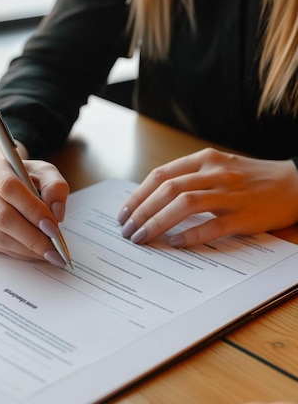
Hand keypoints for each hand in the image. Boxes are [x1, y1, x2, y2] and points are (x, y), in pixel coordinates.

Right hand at [0, 148, 68, 265]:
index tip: (53, 227)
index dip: (32, 209)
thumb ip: (55, 186)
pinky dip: (20, 253)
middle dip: (32, 236)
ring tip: (50, 253)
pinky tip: (36, 253)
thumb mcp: (45, 173)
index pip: (8, 187)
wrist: (7, 184)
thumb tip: (56, 213)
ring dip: (27, 249)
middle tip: (54, 248)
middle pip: (1, 215)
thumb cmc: (26, 177)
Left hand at [117, 148, 297, 246]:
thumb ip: (191, 177)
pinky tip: (174, 243)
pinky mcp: (243, 215)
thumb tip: (154, 198)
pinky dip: (190, 235)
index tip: (123, 212)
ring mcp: (230, 194)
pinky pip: (212, 226)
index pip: (161, 175)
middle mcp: (215, 173)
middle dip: (141, 211)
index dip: (138, 195)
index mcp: (206, 159)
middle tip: (126, 230)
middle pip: (168, 189)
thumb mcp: (219, 167)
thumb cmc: (252, 178)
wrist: (294, 183)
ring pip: (185, 204)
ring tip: (141, 238)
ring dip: (157, 222)